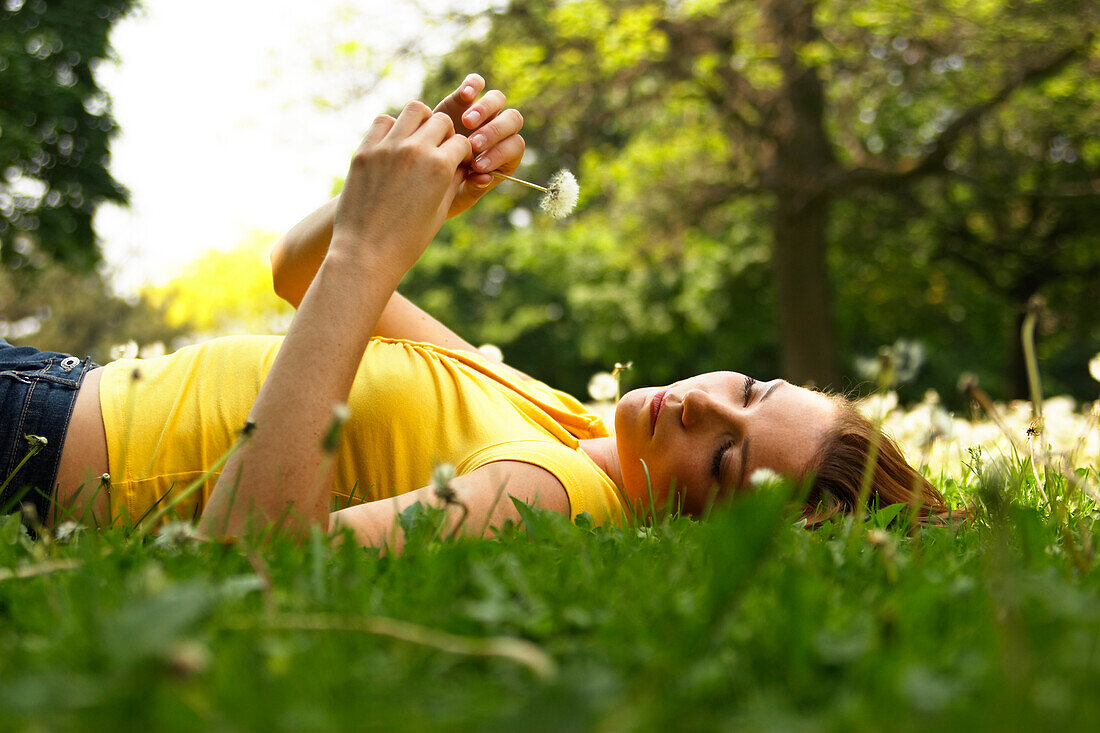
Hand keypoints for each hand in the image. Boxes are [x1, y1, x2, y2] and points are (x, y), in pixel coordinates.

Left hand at [332, 101, 471, 276]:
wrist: (365, 252)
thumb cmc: (408, 239)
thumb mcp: (440, 210)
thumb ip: (454, 182)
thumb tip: (466, 165)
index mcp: (439, 167)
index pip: (461, 143)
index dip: (464, 153)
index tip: (460, 162)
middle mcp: (414, 150)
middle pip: (441, 121)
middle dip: (446, 134)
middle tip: (441, 149)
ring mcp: (387, 147)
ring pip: (413, 111)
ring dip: (421, 122)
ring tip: (419, 139)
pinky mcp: (364, 151)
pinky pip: (383, 122)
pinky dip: (393, 128)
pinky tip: (394, 145)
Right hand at [434, 73, 524, 218]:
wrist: (418, 172)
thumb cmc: (442, 190)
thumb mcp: (457, 195)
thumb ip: (472, 189)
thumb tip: (485, 178)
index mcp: (504, 156)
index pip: (514, 147)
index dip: (499, 154)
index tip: (477, 165)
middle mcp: (498, 131)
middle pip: (512, 120)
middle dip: (495, 132)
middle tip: (473, 145)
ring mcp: (482, 112)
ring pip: (498, 99)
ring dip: (485, 109)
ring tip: (465, 122)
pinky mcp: (463, 99)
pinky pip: (477, 83)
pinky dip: (473, 85)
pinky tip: (465, 96)